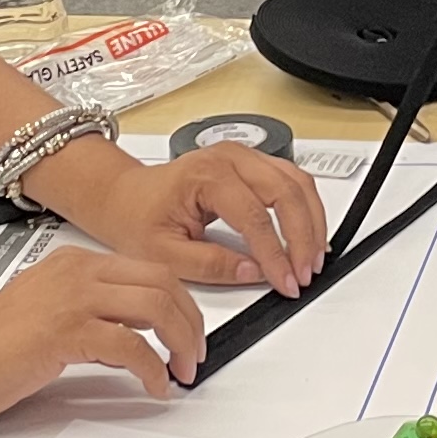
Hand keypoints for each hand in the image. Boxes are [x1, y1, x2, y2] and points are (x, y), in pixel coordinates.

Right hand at [0, 246, 210, 403]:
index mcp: (72, 263)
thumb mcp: (46, 312)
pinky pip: (132, 346)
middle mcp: (76, 272)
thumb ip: (87, 312)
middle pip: (162, 284)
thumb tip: (128, 335)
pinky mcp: (67, 331)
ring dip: (180, 343)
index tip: (188, 330)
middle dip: (190, 322)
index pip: (149, 270)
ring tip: (181, 370)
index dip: (180, 303)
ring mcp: (72, 299)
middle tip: (194, 354)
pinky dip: (153, 370)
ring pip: (155, 307)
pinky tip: (154, 386)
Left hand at [45, 143, 327, 294]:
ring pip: (297, 182)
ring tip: (311, 259)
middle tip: (304, 273)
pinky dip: (306, 208)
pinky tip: (308, 235)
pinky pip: (292, 180)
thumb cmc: (136, 217)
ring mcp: (244, 156)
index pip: (255, 217)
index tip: (286, 282)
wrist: (124, 196)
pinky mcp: (252, 164)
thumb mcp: (163, 253)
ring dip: (312, 221)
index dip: (276, 254)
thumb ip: (211, 265)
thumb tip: (254, 272)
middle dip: (303, 237)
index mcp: (206, 175)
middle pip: (286, 192)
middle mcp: (230, 157)